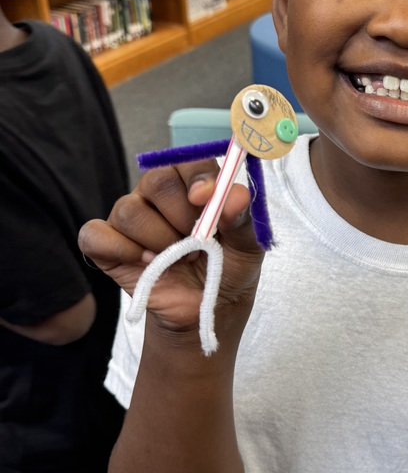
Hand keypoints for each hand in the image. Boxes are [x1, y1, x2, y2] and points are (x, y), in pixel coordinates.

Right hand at [78, 161, 264, 333]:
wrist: (205, 310)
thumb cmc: (226, 271)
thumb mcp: (247, 250)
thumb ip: (243, 221)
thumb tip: (238, 196)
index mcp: (192, 185)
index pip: (188, 161)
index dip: (196, 177)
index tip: (205, 199)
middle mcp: (156, 195)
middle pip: (156, 181)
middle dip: (180, 216)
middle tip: (196, 243)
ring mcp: (129, 219)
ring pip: (129, 211)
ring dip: (158, 240)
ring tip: (177, 259)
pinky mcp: (105, 245)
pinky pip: (95, 235)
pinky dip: (120, 250)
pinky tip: (146, 264)